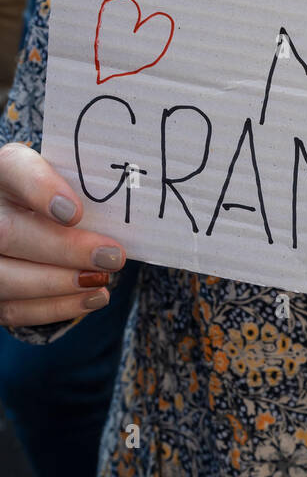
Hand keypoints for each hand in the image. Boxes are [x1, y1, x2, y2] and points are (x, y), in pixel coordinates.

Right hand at [0, 143, 125, 326]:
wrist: (27, 215)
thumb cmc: (57, 192)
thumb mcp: (65, 176)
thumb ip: (83, 184)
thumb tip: (124, 209)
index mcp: (3, 170)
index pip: (13, 168)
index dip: (40, 190)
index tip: (76, 212)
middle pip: (7, 233)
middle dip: (65, 250)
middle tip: (112, 256)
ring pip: (6, 276)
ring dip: (60, 284)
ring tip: (102, 279)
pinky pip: (12, 308)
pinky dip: (55, 307)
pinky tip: (92, 298)